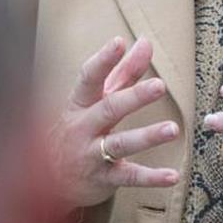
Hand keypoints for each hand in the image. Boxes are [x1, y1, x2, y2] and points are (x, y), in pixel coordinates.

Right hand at [48, 36, 180, 211]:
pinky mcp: (103, 179)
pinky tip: (173, 176)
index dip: (103, 60)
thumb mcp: (97, 99)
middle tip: (160, 85)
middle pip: (109, 109)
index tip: (118, 42)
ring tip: (173, 129)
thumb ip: (124, 72)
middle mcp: (83, 128)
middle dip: (134, 97)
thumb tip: (146, 42)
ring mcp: (91, 154)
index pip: (89, 78)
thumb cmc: (81, 128)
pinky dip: (151, 178)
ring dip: (147, 136)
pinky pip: (129, 176)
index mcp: (80, 104)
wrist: (49, 180)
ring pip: (120, 144)